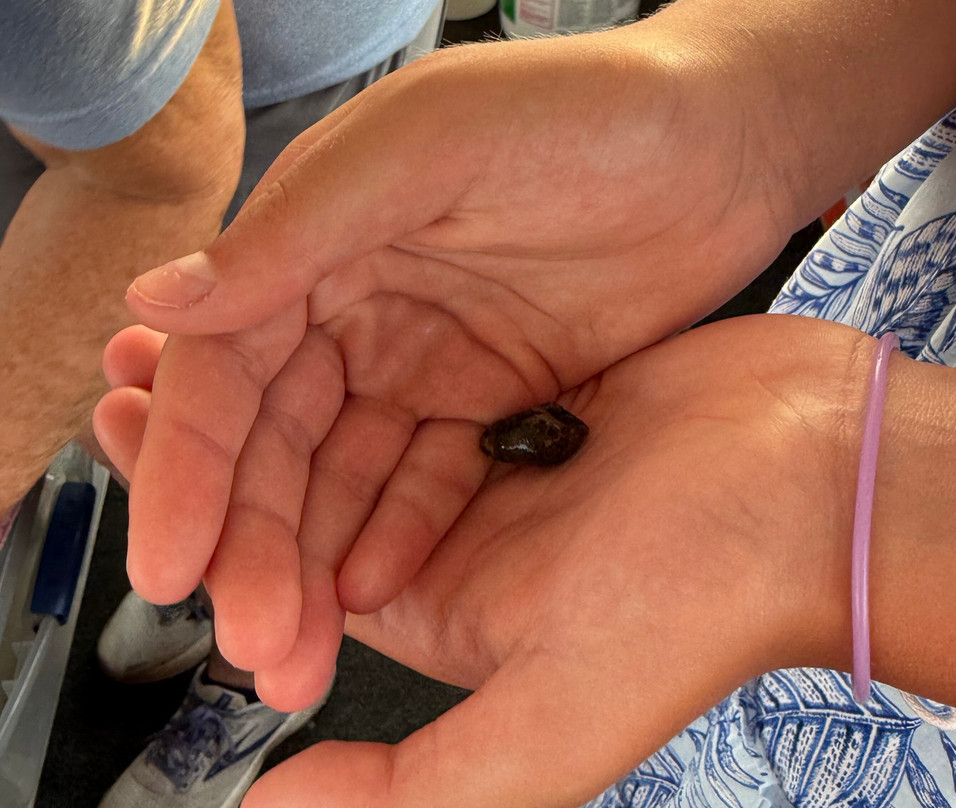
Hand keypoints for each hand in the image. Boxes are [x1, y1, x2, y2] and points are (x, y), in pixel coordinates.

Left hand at [98, 315, 870, 804]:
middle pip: (311, 484)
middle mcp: (459, 535)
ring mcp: (498, 451)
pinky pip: (422, 357)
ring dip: (276, 372)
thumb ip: (413, 789)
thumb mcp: (544, 723)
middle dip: (218, 433)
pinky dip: (358, 329)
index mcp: (443, 613)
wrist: (819, 480)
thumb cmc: (698, 601)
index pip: (288, 572)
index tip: (125, 441)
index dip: (199, 516)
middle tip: (133, 371)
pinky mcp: (531, 381)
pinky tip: (303, 292)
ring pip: (360, 412)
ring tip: (192, 326)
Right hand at [105, 20, 796, 705]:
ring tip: (296, 654)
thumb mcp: (430, 149)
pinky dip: (399, 537)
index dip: (186, 473)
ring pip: (345, 481)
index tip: (165, 570)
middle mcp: (356, 310)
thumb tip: (155, 306)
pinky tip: (373, 592)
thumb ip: (300, 231)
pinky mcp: (495, 401)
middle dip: (253, 547)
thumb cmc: (580, 114)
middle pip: (278, 447)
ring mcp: (427, 362)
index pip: (224, 373)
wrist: (720, 146)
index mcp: (316, 245)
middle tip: (251, 642)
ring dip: (313, 565)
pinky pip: (431, 484)